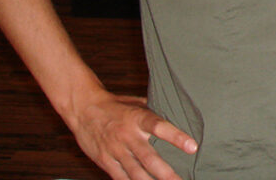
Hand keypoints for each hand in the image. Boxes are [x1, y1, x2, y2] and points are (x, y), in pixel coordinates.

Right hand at [70, 91, 196, 179]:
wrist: (83, 108)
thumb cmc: (113, 104)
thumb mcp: (135, 103)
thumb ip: (152, 113)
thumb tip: (174, 114)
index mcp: (137, 118)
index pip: (160, 127)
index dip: (176, 137)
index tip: (192, 147)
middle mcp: (127, 135)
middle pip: (149, 157)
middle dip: (166, 172)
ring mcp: (115, 150)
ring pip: (135, 172)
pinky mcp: (105, 161)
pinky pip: (120, 177)